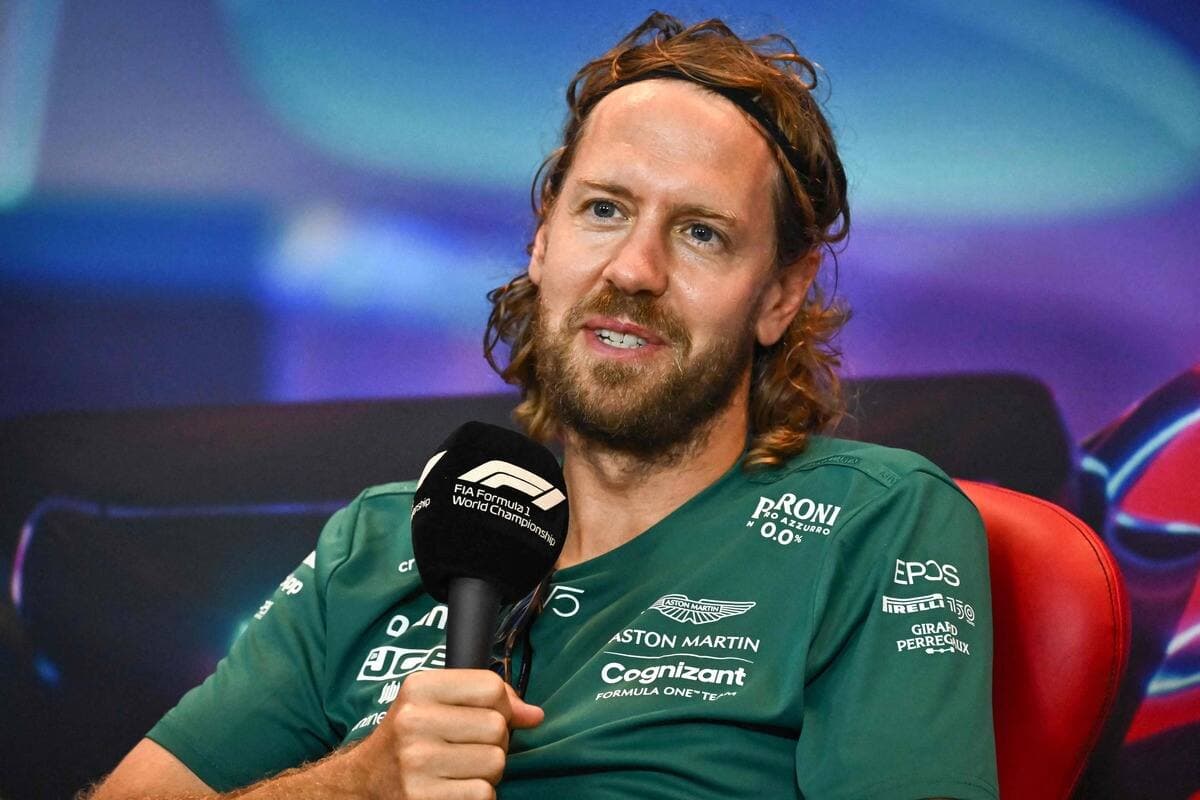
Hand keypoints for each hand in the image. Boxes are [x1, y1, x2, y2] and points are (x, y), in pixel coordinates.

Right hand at [347, 668, 543, 799]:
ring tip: (458, 769)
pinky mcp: (422, 798)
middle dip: (494, 742)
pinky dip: (477, 795)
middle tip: (467, 749)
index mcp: (419, 688)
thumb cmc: (411, 739)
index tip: (484, 718)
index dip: (500, 705)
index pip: (491, 687)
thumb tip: (535, 715)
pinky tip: (453, 789)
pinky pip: (483, 794)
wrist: (364, 783)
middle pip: (497, 727)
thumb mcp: (436, 704)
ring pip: (495, 763)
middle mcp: (414, 721)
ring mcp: (417, 762)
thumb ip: (487, 699)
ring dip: (487, 772)